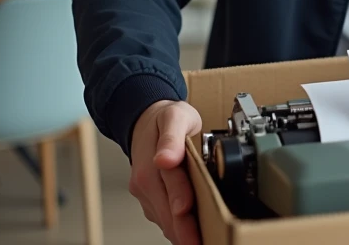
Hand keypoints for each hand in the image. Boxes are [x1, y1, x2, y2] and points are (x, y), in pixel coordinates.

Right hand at [129, 99, 203, 244]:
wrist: (145, 118)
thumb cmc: (165, 117)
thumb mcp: (174, 117)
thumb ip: (172, 137)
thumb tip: (165, 159)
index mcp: (151, 165)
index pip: (171, 191)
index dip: (183, 211)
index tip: (192, 225)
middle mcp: (145, 183)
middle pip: (167, 213)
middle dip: (185, 232)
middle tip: (203, 242)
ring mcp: (145, 193)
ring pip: (164, 219)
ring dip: (181, 233)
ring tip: (201, 240)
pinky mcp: (149, 198)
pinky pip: (163, 216)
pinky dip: (176, 227)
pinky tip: (191, 234)